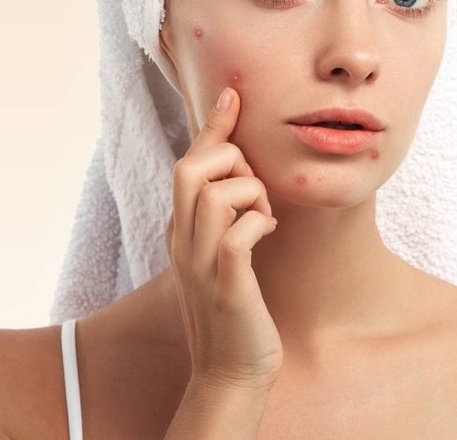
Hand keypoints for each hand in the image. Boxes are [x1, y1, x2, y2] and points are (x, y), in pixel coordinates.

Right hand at [164, 86, 281, 391]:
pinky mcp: (225, 286)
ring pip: (216, 194)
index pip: (189, 164)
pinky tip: (267, 234)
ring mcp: (200, 264)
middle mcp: (182, 241)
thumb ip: (225, 214)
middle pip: (191, 169)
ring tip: (264, 219)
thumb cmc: (235, 305)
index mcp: (181, 229)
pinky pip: (237, 235)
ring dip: (251, 195)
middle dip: (232, 163)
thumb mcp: (223, 251)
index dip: (213, 127)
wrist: (232, 370)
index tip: (233, 93)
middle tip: (256, 193)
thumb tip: (246, 177)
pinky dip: (257, 224)